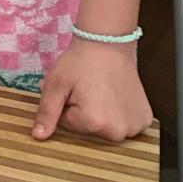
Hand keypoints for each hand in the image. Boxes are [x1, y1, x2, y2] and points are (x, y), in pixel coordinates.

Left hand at [33, 39, 152, 141]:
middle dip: (81, 111)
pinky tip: (115, 96)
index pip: (67, 124)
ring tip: (100, 92)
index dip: (65, 105)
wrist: (108, 44)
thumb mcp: (55, 85)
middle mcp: (118, 131)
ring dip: (99, 114)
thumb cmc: (80, 63)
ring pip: (105, 128)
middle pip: (87, 130)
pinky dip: (117, 114)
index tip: (73, 90)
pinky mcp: (144, 120)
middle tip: (85, 90)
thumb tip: (38, 137)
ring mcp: (135, 127)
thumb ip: (47, 113)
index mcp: (94, 123)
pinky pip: (123, 124)